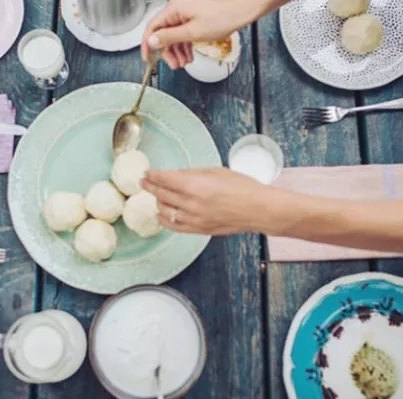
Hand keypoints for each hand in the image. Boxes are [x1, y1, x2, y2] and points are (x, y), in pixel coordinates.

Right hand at [140, 0, 258, 68]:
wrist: (242, 10)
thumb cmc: (222, 18)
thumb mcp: (192, 33)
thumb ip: (169, 37)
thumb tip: (151, 41)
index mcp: (174, 7)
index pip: (152, 27)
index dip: (148, 44)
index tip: (147, 57)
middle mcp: (178, 4)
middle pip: (163, 31)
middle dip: (167, 50)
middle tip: (173, 65)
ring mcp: (186, 7)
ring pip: (174, 32)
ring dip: (177, 49)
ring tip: (184, 62)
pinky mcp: (194, 11)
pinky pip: (183, 28)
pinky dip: (185, 42)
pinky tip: (189, 54)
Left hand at [141, 168, 283, 234]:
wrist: (258, 209)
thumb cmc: (242, 187)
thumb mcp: (215, 171)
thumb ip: (192, 174)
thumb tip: (175, 176)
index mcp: (194, 186)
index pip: (164, 180)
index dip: (152, 176)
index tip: (147, 173)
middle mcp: (191, 204)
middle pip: (161, 194)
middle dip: (150, 187)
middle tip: (144, 182)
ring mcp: (194, 219)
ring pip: (165, 211)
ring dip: (157, 202)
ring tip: (155, 196)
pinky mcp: (199, 230)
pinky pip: (174, 226)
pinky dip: (165, 219)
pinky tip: (161, 214)